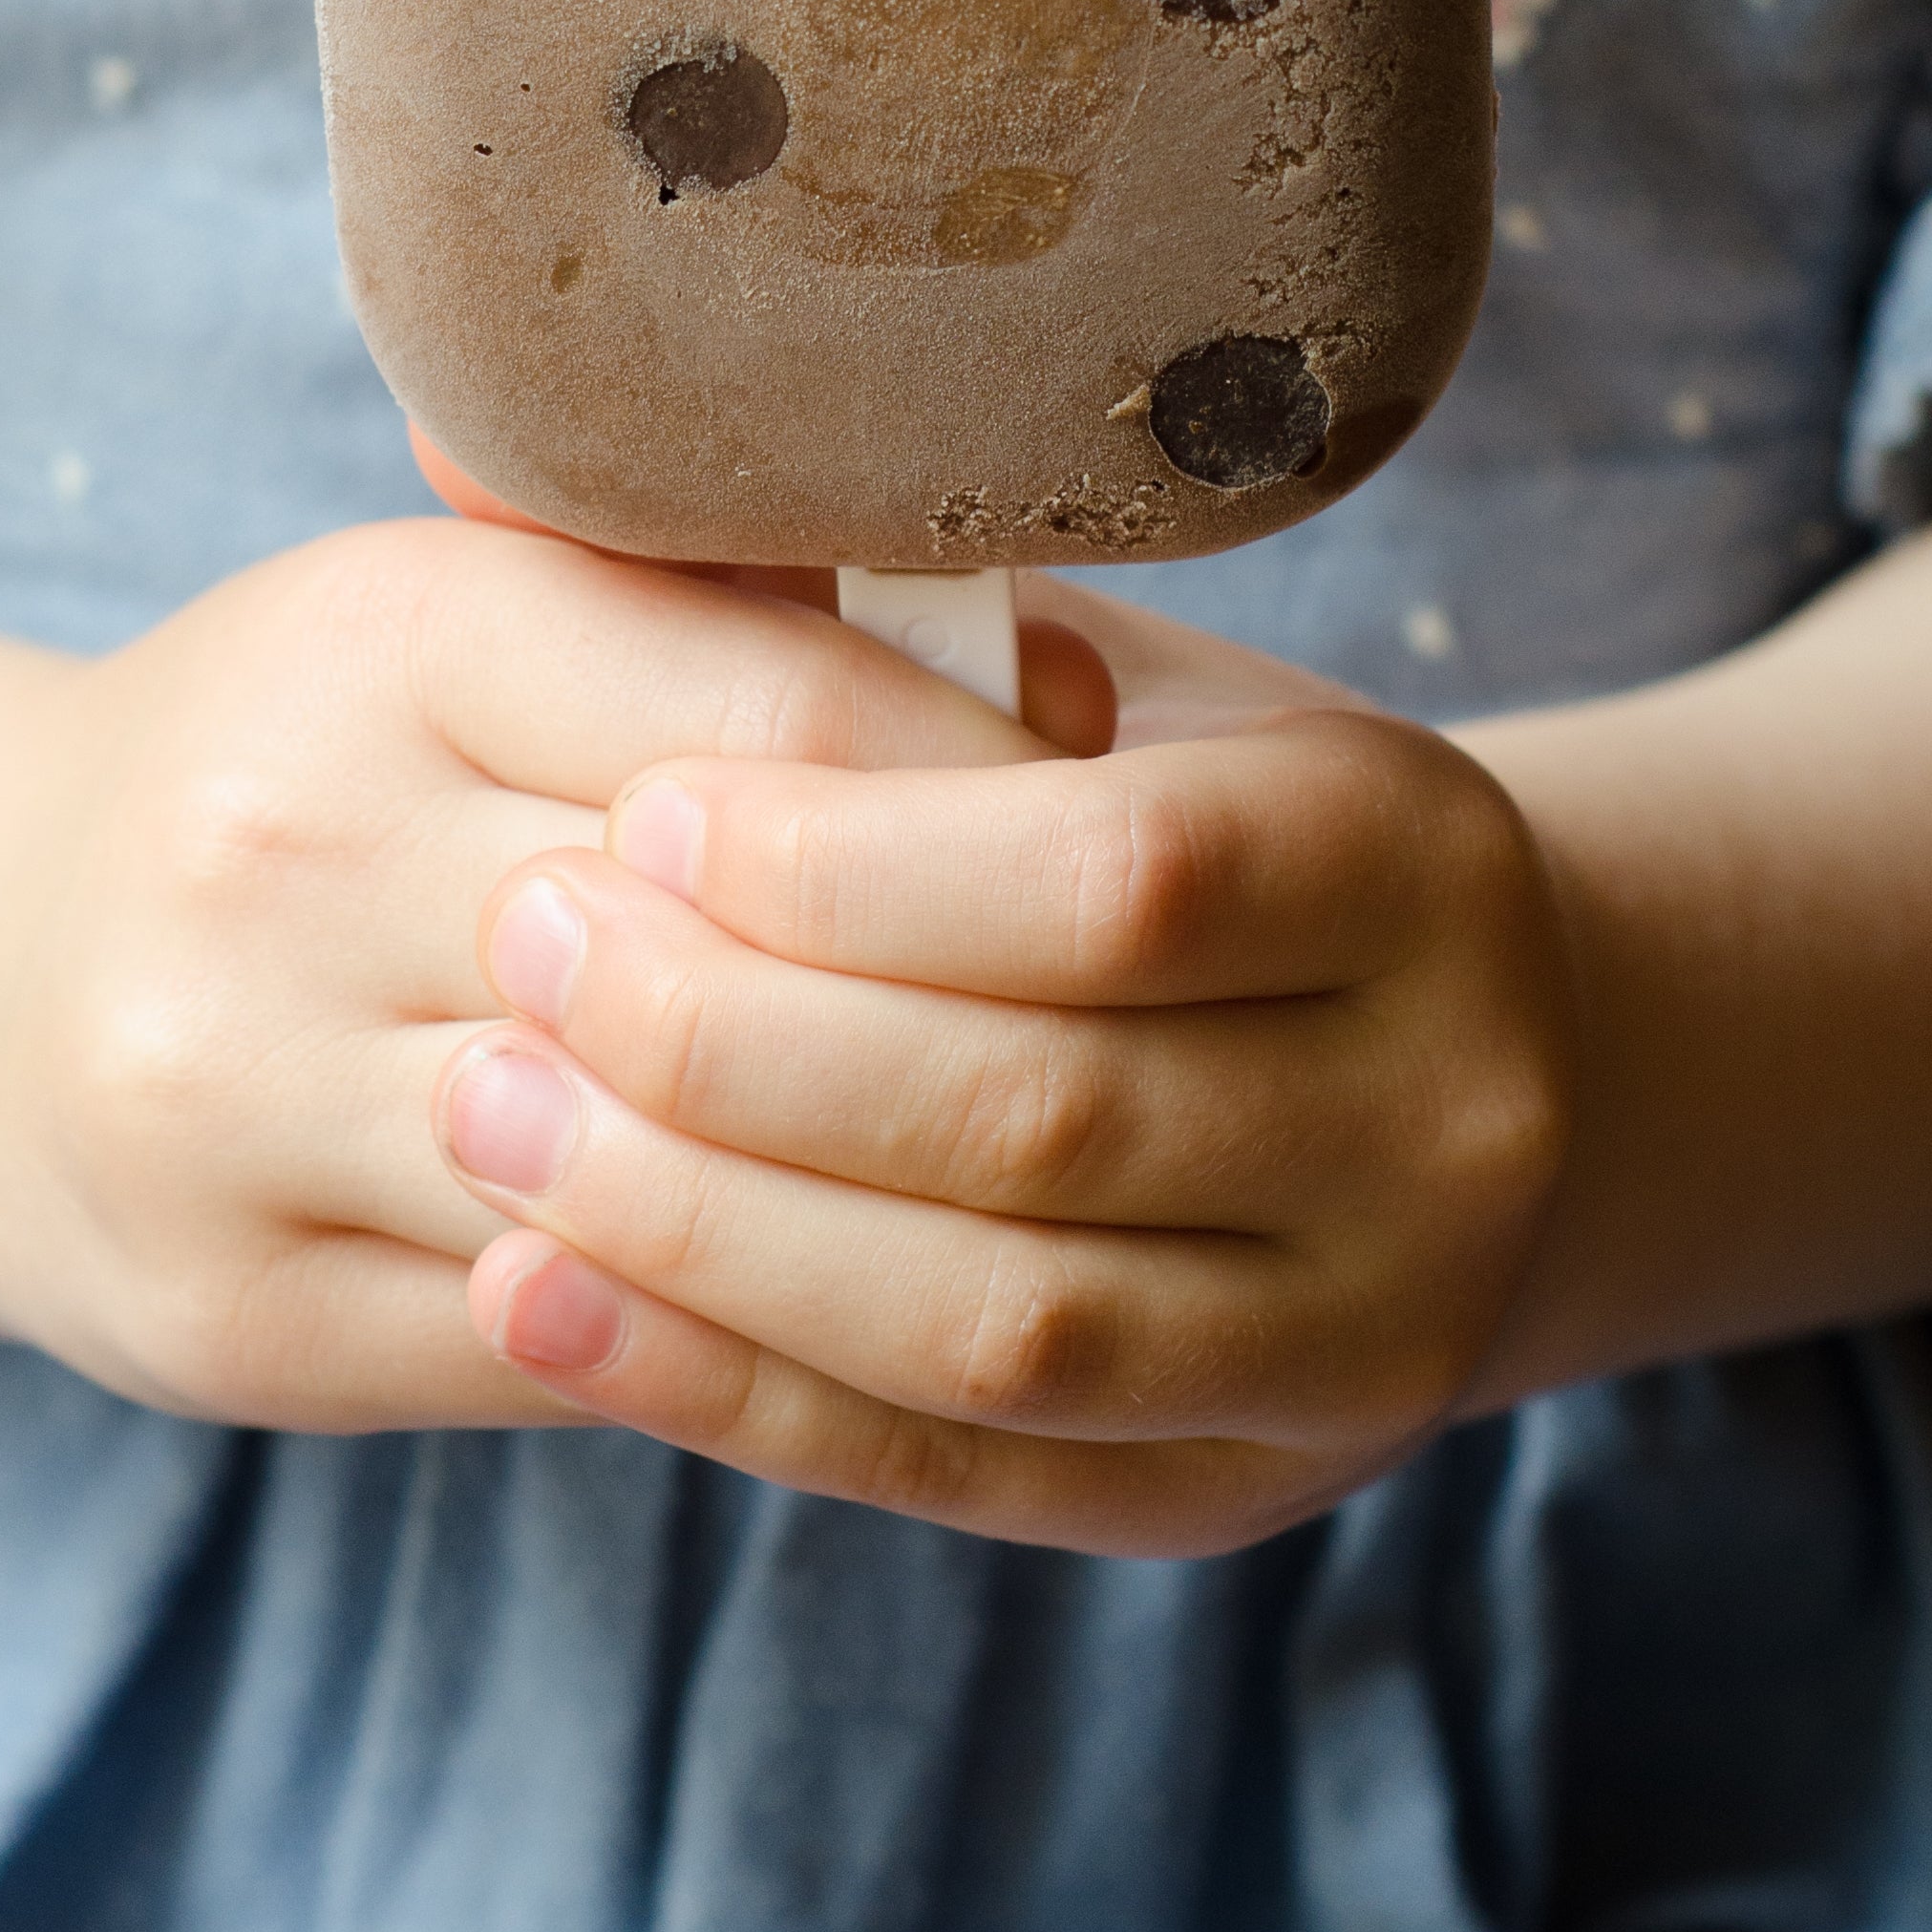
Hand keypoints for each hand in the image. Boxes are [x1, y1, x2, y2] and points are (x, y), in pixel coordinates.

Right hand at [0, 516, 1108, 1435]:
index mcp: (385, 633)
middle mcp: (287, 848)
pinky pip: (563, 1342)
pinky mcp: (231, 1307)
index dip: (983, 782)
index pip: (771, 720)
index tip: (1129, 818)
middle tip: (1159, 1037)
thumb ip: (729, 629)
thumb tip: (1067, 691)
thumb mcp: (476, 626)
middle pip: (725, 959)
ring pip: (654, 1180)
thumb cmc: (321, 762)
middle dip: (961, 1006)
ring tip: (1052, 1193)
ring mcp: (233, 1094)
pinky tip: (861, 1306)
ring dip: (864, 1198)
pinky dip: (728, 1334)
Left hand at [438, 595, 1579, 1556]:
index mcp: (1419, 854)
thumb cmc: (1181, 813)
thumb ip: (847, 588)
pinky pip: (954, 1469)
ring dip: (708, 1230)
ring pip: (996, 1322)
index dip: (858, 862)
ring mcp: (1362, 1338)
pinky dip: (726, 1388)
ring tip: (487, 1115)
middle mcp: (1445, 1115)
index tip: (638, 804)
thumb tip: (500, 435)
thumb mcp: (1090, 670)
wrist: (1419, 1063)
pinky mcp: (1233, 1496)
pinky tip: (533, 1295)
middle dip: (739, 1041)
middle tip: (517, 949)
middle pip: (1045, 1110)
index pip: (1125, 880)